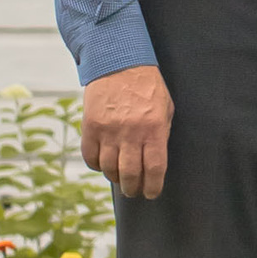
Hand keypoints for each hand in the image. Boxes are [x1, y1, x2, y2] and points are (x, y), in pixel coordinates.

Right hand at [82, 65, 173, 198]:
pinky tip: (103, 164)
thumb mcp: (165, 109)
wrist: (118, 64)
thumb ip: (161, 135)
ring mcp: (109, 130)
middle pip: (131, 174)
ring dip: (116, 178)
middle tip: (134, 192)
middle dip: (133, 189)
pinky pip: (91, 157)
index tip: (151, 193)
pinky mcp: (90, 126)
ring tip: (120, 178)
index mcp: (154, 128)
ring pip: (109, 168)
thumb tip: (155, 163)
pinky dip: (97, 165)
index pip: (155, 168)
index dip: (153, 186)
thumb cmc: (147, 87)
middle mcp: (131, 132)